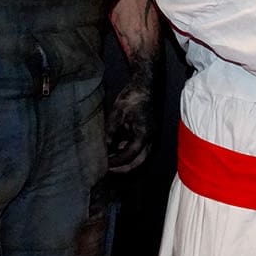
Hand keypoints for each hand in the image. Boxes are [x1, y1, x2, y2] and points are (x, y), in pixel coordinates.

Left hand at [105, 59, 155, 173]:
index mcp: (143, 134)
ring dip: (127, 161)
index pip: (130, 155)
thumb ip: (111, 132)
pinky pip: (140, 149)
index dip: (116, 162)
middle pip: (139, 162)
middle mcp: (150, 138)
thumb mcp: (116, 114)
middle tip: (108, 170)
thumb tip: (105, 147)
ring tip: (110, 162)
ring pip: (141, 157)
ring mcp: (151, 136)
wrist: (145, 85)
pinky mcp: (148, 132)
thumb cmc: (131, 97)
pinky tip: (117, 150)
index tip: (104, 165)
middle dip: (124, 168)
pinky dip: (129, 153)